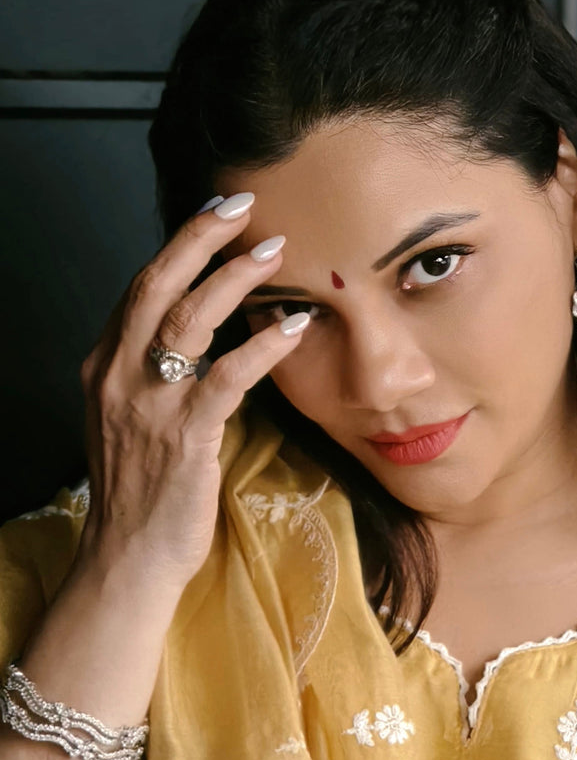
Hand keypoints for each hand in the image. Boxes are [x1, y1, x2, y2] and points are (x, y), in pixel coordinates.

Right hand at [76, 193, 307, 592]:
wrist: (129, 556)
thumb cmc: (140, 492)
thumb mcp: (128, 421)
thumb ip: (151, 377)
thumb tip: (194, 341)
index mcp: (103, 367)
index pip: (139, 290)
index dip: (178, 247)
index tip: (214, 215)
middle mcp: (118, 376)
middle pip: (156, 285)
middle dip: (199, 236)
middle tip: (241, 202)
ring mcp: (148, 405)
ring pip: (188, 320)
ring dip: (233, 278)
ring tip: (273, 250)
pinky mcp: (183, 437)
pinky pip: (224, 378)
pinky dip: (260, 348)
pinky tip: (289, 328)